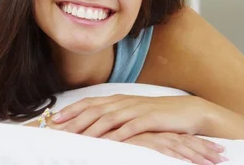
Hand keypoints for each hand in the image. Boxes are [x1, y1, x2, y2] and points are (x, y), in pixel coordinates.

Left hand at [49, 94, 207, 140]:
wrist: (187, 112)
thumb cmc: (158, 116)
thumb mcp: (134, 114)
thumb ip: (116, 118)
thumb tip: (95, 127)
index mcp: (119, 100)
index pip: (90, 103)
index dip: (72, 110)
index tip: (56, 119)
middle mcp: (125, 102)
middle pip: (95, 110)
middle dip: (75, 119)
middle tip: (59, 129)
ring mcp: (137, 110)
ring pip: (109, 118)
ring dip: (91, 128)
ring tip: (76, 138)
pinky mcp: (150, 119)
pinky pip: (130, 128)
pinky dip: (117, 135)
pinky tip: (107, 142)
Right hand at [123, 132, 227, 164]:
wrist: (99, 128)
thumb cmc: (114, 137)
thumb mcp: (136, 139)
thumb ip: (149, 141)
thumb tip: (160, 147)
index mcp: (158, 129)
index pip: (183, 137)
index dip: (201, 143)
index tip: (217, 149)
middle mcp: (158, 131)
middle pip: (187, 141)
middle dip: (206, 150)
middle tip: (223, 158)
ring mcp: (153, 136)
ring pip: (181, 146)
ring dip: (199, 156)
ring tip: (214, 164)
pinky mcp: (146, 142)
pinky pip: (167, 151)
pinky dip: (180, 158)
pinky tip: (191, 164)